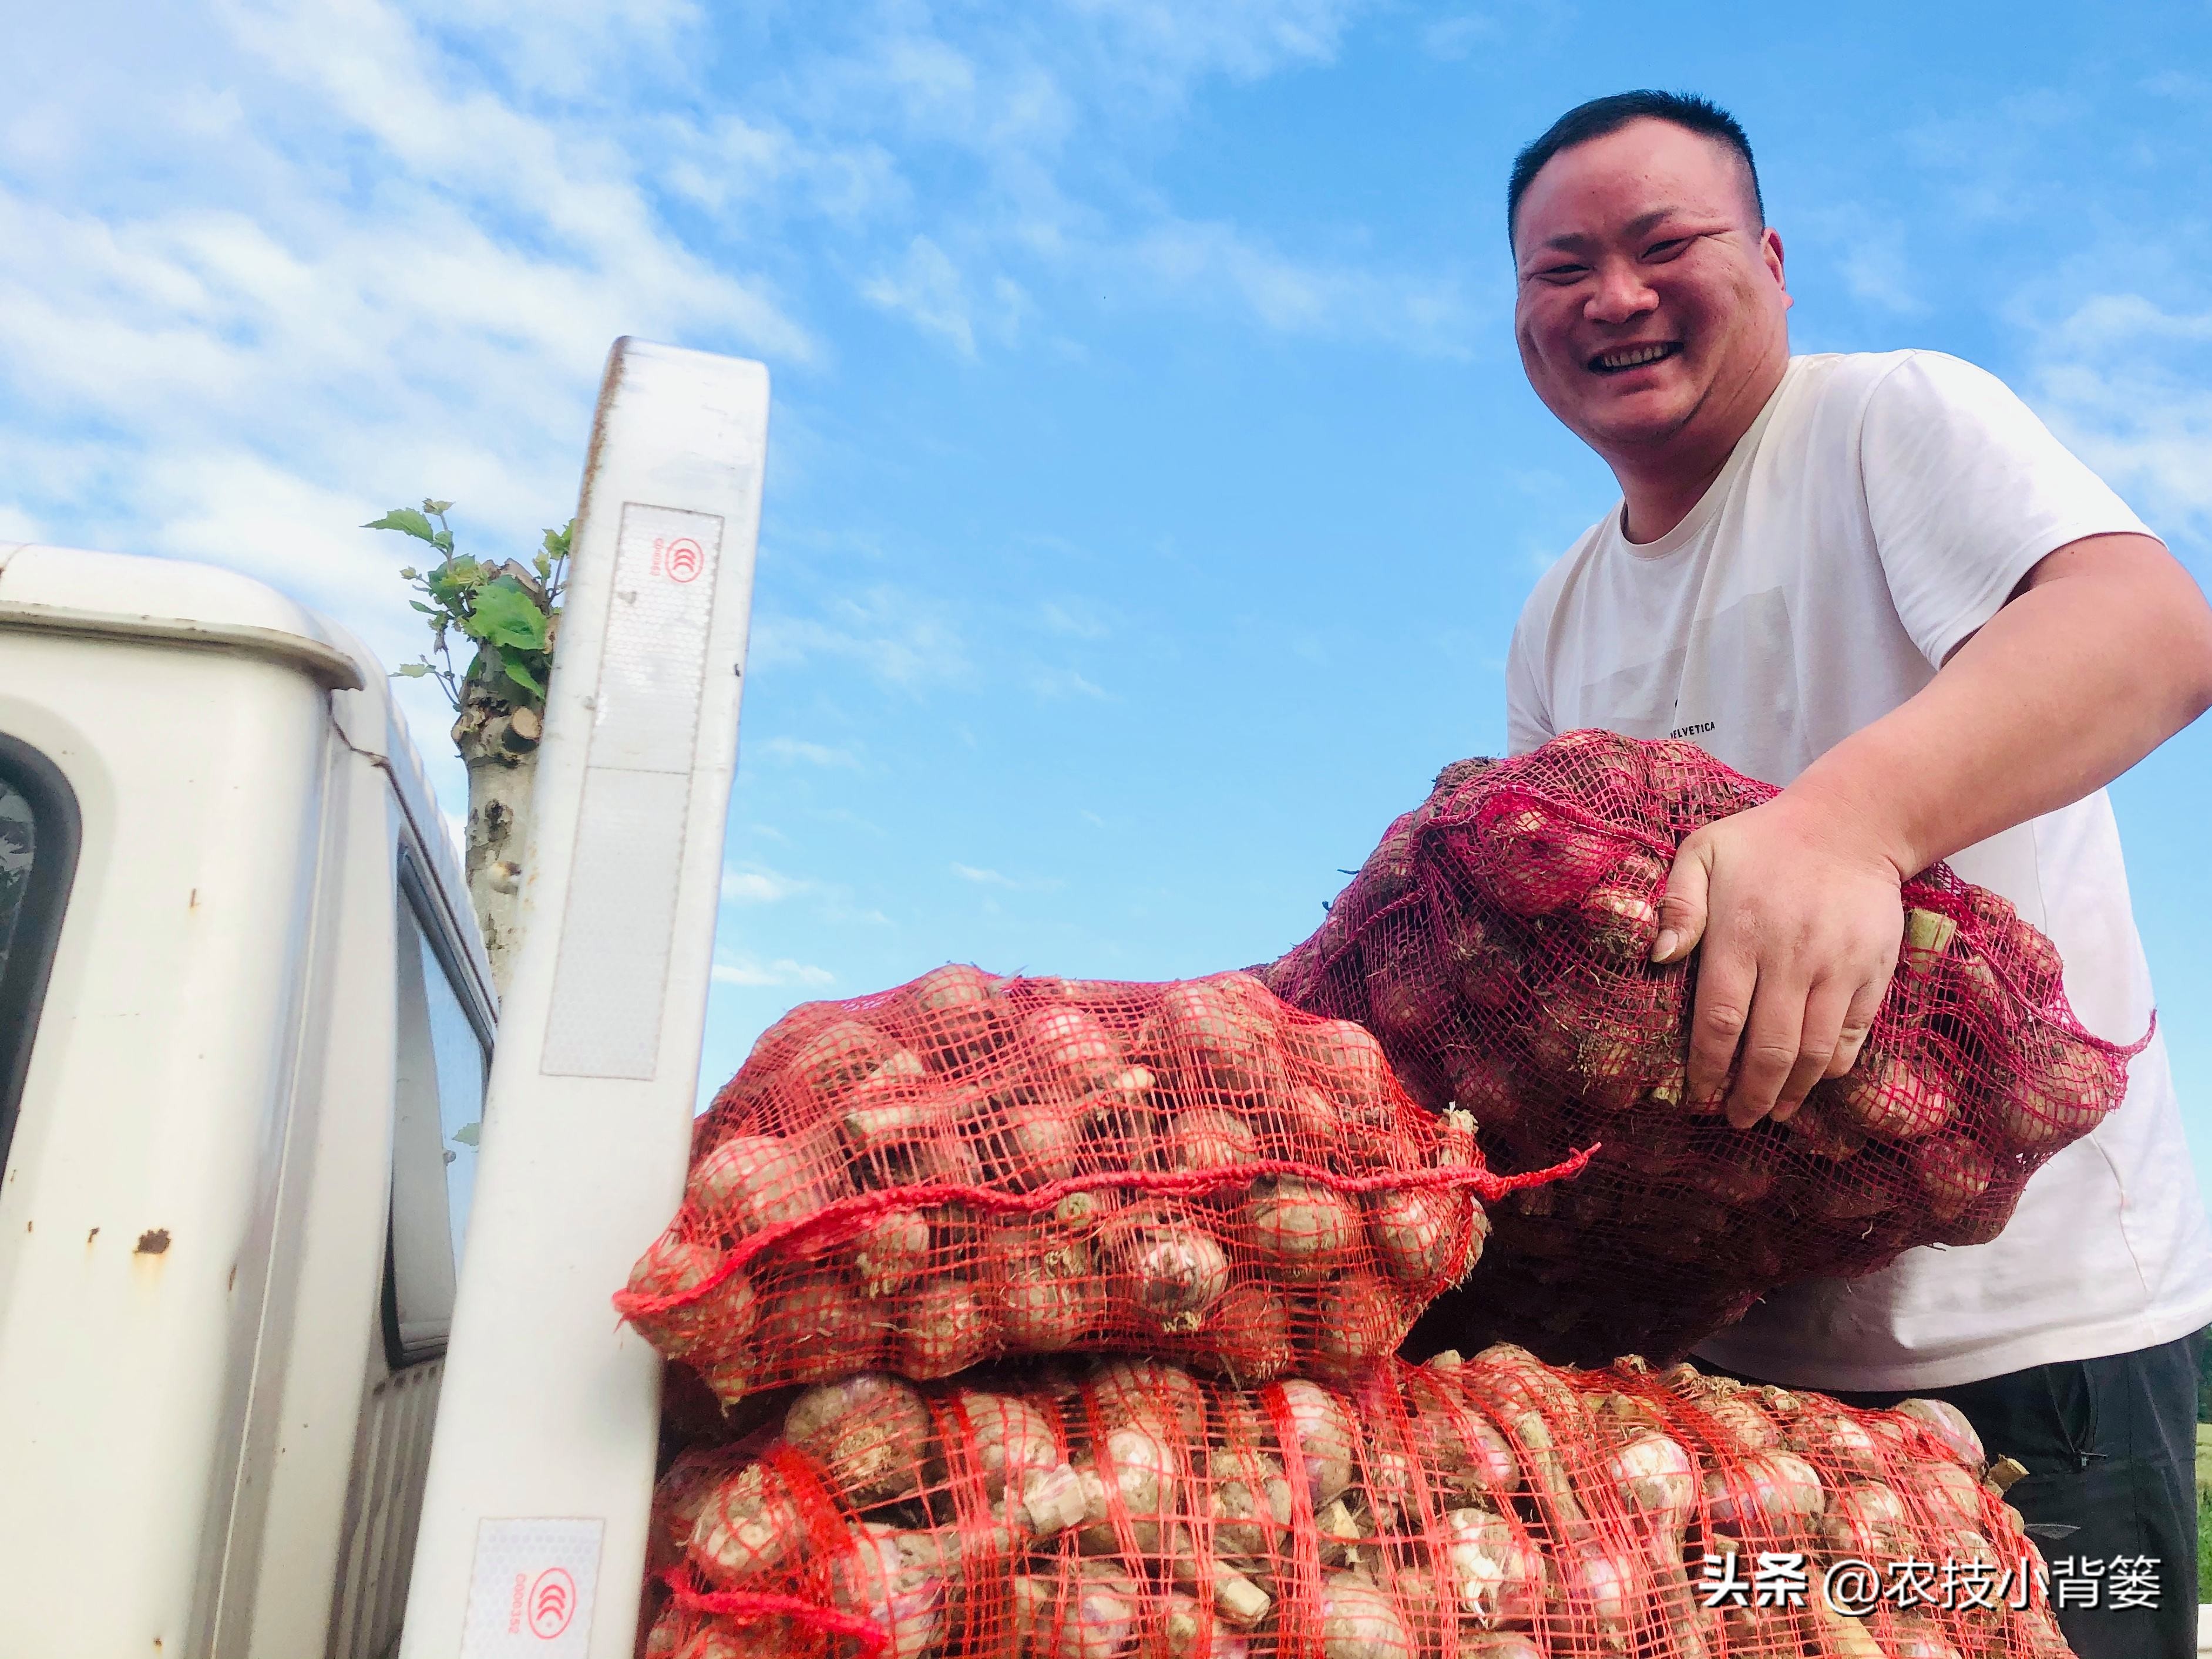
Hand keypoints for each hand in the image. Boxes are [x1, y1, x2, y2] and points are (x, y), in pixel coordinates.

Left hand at [1652, 789, 1906, 1127]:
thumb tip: (1659, 956)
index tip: (1699, 1095)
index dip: (1709, 1067)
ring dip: (1792, 1092)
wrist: (1851, 826)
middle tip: (1736, 1119)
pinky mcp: (1873, 973)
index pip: (1720, 1020)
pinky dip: (1832, 1066)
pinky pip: (1853, 1035)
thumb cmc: (1762, 843)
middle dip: (1750, 1094)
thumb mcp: (1704, 852)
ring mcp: (1838, 968)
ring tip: (1774, 1112)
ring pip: (1814, 1051)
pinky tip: (1812, 1081)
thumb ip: (1678, 903)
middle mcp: (1791, 958)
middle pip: (1769, 1048)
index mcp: (1741, 935)